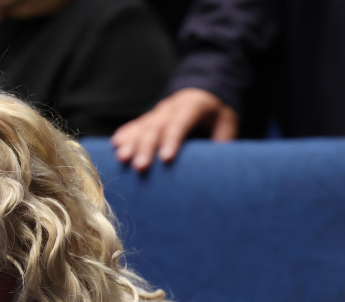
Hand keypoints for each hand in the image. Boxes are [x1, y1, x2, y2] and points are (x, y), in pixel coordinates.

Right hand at [110, 88, 238, 171]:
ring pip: (143, 126)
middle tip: (140, 167)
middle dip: (147, 147)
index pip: (181, 122)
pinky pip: (136, 124)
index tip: (166, 158)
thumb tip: (218, 165)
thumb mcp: (228, 122)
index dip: (173, 139)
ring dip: (131, 143)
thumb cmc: (217, 112)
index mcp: (193, 106)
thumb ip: (223, 140)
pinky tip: (116, 145)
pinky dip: (126, 134)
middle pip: (157, 126)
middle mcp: (172, 106)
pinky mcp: (151, 117)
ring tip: (122, 159)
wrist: (205, 90)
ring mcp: (159, 111)